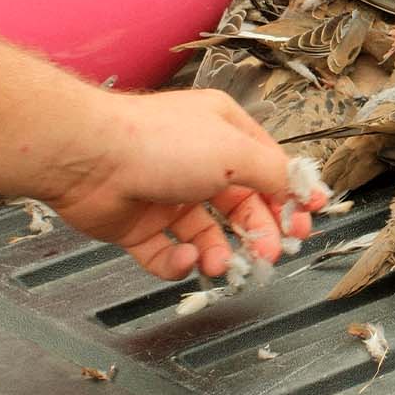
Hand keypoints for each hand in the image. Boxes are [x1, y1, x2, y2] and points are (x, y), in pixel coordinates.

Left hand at [46, 89, 326, 280]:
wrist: (87, 159)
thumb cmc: (160, 143)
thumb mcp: (235, 151)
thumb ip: (274, 174)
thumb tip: (299, 190)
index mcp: (222, 132)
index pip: (267, 168)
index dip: (289, 196)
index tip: (306, 221)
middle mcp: (197, 161)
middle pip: (242, 206)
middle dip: (259, 232)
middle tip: (270, 253)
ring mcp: (168, 195)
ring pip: (208, 235)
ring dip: (221, 253)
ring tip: (222, 263)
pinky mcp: (140, 226)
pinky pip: (168, 254)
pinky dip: (178, 263)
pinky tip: (183, 257)